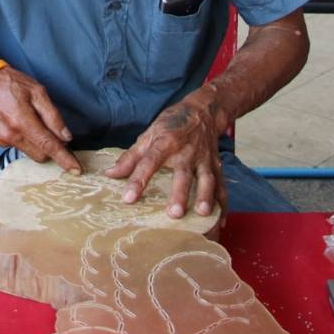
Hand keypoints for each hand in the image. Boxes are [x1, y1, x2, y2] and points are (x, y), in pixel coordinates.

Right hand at [0, 66, 79, 172]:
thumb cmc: (10, 83)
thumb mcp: (37, 92)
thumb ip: (53, 116)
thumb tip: (66, 137)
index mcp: (23, 122)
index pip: (49, 146)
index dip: (65, 159)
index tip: (77, 170)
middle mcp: (12, 135)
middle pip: (42, 155)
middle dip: (52, 148)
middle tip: (54, 131)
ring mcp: (4, 140)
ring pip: (31, 152)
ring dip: (39, 144)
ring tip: (34, 121)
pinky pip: (20, 146)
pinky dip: (27, 140)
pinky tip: (22, 122)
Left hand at [103, 92, 224, 216]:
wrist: (203, 111)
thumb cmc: (172, 125)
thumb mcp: (148, 134)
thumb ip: (130, 157)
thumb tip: (109, 174)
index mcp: (165, 143)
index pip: (149, 162)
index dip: (138, 180)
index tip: (128, 198)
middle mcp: (186, 152)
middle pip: (182, 174)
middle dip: (180, 194)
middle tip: (174, 213)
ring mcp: (204, 160)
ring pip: (207, 180)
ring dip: (206, 197)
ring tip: (203, 214)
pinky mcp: (216, 166)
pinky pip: (222, 186)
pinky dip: (224, 204)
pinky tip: (222, 222)